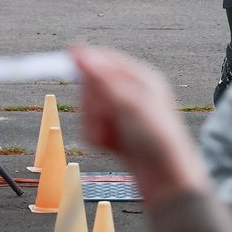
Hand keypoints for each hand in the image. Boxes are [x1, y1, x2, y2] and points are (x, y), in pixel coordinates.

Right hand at [72, 45, 207, 207]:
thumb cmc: (157, 139)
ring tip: (114, 140)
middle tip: (106, 118)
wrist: (166, 179)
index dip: (85, 66)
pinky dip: (98, 141)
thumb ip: (103, 79)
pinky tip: (114, 149)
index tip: (66, 65)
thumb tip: (79, 52)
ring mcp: (122, 113)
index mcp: (140, 77)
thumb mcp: (129, 103)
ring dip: (95, 126)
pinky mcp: (116, 132)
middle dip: (92, 105)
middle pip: (91, 87)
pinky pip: (91, 130)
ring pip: (88, 111)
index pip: (103, 60)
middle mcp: (131, 93)